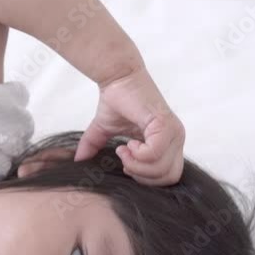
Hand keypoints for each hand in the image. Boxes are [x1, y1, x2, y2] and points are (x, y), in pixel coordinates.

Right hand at [74, 66, 184, 185]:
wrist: (117, 77)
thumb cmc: (117, 99)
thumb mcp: (104, 130)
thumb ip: (95, 147)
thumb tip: (78, 161)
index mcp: (168, 142)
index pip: (168, 176)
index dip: (145, 177)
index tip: (126, 162)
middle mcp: (176, 138)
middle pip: (169, 178)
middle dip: (142, 176)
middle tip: (125, 159)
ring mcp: (174, 132)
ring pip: (162, 170)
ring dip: (137, 165)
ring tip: (124, 148)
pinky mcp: (165, 125)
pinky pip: (154, 155)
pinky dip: (138, 155)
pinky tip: (128, 143)